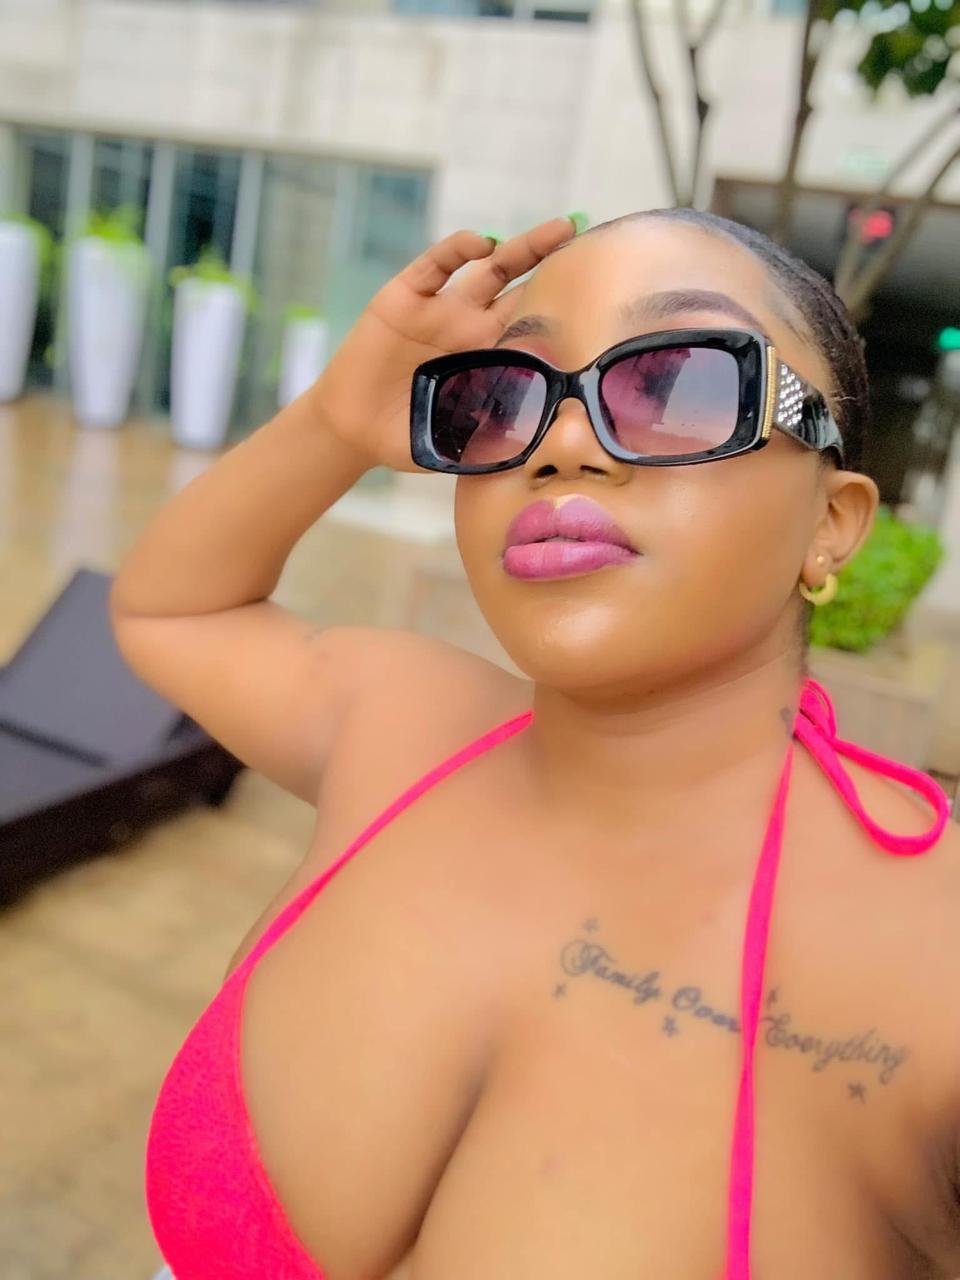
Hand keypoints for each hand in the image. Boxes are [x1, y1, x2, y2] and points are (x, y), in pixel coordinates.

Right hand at [307, 216, 579, 472]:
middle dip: (554, 263)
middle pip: (522, 286)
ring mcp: (441, 308)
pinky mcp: (405, 297)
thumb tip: (543, 449)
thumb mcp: (459, 445)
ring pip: (488, 267)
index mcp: (489, 359)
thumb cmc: (409, 438)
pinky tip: (482, 243)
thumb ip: (495, 441)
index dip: (565, 311)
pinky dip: (458, 248)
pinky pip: (436, 264)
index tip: (604, 300)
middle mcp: (471, 327)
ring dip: (524, 246)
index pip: (535, 327)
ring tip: (561, 229)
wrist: (353, 429)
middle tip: (592, 240)